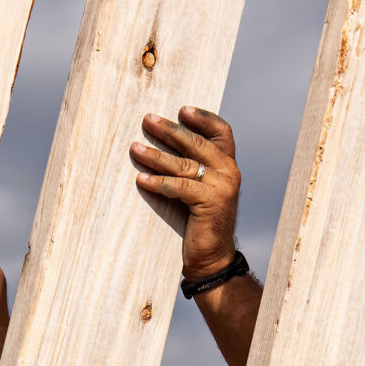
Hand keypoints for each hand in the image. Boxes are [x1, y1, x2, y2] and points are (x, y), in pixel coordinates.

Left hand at [131, 107, 241, 279]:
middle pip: (197, 143)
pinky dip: (159, 182)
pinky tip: (141, 179)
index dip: (203, 117)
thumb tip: (159, 141)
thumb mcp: (197, 187)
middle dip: (170, 130)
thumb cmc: (197, 220)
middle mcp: (229, 171)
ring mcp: (222, 187)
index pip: (222, 131)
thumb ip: (190, 165)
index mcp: (228, 164)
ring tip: (135, 148)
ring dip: (156, 155)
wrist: (211, 256)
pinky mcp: (211, 203)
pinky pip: (180, 187)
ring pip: (185, 165)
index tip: (181, 109)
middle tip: (148, 120)